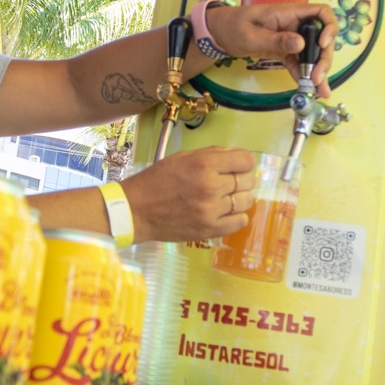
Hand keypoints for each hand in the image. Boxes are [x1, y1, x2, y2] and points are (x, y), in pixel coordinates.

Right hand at [122, 147, 258, 242]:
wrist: (136, 210)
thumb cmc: (157, 180)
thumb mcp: (182, 158)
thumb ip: (211, 154)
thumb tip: (236, 155)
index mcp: (204, 164)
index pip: (246, 160)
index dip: (244, 162)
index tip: (238, 166)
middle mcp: (211, 186)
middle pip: (248, 181)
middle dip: (242, 179)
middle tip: (230, 182)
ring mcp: (212, 210)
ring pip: (246, 201)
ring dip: (240, 198)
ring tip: (227, 198)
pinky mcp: (210, 230)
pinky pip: (240, 222)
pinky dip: (238, 216)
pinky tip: (226, 212)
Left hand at [205, 2, 338, 96]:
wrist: (219, 33)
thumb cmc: (233, 26)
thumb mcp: (252, 35)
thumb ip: (276, 40)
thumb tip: (300, 44)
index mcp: (290, 13)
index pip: (321, 13)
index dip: (329, 27)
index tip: (322, 45)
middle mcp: (295, 25)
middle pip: (321, 38)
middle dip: (323, 58)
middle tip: (317, 78)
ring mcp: (292, 38)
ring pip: (313, 53)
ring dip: (318, 70)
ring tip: (320, 90)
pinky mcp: (285, 50)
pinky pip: (299, 62)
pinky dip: (305, 74)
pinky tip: (309, 88)